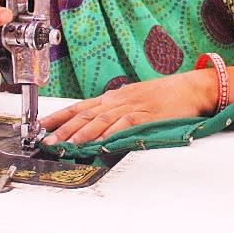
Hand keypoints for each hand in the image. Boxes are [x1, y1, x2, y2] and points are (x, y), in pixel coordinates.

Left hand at [40, 71, 214, 144]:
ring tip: (67, 145)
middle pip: (86, 114)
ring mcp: (132, 107)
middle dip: (64, 128)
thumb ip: (116, 110)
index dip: (59, 116)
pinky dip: (111, 133)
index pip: (80, 106)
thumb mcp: (135, 99)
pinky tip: (99, 141)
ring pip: (101, 120)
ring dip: (82, 133)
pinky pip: (124, 124)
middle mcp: (119, 100)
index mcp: (114, 97)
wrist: (191, 88)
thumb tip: (96, 123)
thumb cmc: (166, 95)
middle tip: (47, 140)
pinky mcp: (147, 115)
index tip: (41, 126)